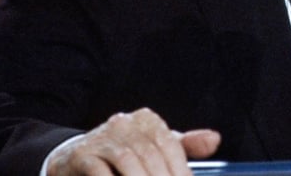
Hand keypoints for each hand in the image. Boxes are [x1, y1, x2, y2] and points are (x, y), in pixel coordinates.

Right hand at [47, 108, 220, 175]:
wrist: (75, 158)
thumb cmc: (123, 155)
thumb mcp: (154, 147)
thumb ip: (184, 146)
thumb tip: (215, 139)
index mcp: (147, 120)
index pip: (170, 144)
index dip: (180, 170)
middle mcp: (124, 123)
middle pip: (151, 154)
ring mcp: (101, 137)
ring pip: (128, 161)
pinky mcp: (81, 155)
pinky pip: (100, 171)